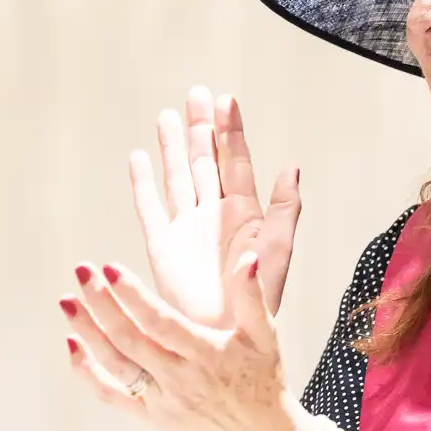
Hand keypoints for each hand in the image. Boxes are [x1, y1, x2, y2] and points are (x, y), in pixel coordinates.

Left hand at [59, 245, 304, 430]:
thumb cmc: (264, 381)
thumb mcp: (265, 336)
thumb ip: (252, 296)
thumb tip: (247, 257)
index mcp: (207, 355)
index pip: (161, 323)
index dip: (133, 296)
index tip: (110, 268)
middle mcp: (181, 379)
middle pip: (130, 340)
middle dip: (101, 304)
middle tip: (82, 271)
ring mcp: (163, 400)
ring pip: (115, 365)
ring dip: (87, 332)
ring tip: (67, 301)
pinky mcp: (152, 417)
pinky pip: (112, 395)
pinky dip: (88, 373)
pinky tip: (72, 345)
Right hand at [133, 87, 301, 327]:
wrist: (225, 336)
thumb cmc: (257, 300)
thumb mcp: (277, 249)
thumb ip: (284, 207)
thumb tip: (291, 166)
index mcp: (245, 215)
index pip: (236, 163)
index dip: (231, 132)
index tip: (226, 99)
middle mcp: (214, 217)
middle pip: (205, 162)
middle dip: (200, 128)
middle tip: (195, 93)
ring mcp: (187, 230)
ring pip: (179, 178)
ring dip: (172, 148)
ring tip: (167, 116)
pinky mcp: (162, 247)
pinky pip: (150, 208)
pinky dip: (144, 184)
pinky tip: (139, 159)